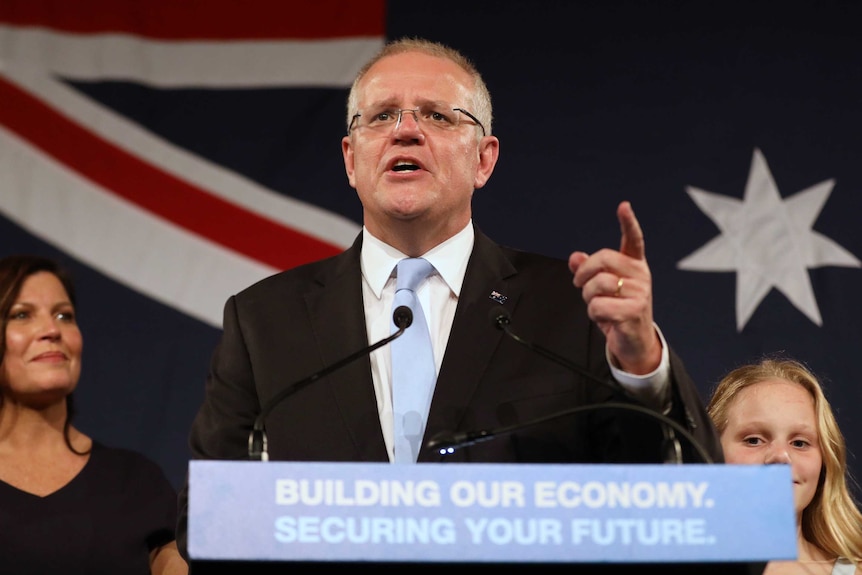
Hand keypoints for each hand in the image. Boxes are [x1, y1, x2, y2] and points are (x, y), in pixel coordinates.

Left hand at [568, 201, 661, 374]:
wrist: (634, 341)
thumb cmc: (618, 310)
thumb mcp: (601, 288)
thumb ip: (588, 270)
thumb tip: (574, 257)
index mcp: (634, 265)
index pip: (633, 239)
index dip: (628, 222)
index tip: (624, 207)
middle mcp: (640, 275)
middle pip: (603, 259)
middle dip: (584, 273)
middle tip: (581, 285)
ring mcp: (640, 293)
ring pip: (597, 284)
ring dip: (588, 298)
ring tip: (599, 305)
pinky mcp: (634, 311)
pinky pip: (598, 306)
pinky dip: (594, 314)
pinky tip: (605, 318)